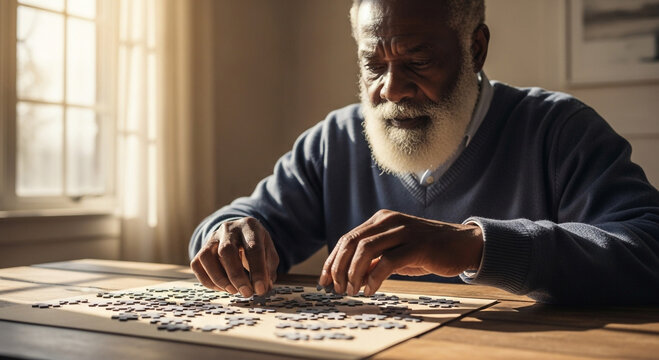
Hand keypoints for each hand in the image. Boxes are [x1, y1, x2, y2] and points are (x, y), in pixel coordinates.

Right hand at [190, 217, 278, 296]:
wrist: (239, 233)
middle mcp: (229, 228)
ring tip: (233, 291)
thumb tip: (262, 288)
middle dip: (236, 276)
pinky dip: (208, 281)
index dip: (257, 271)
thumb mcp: (269, 253)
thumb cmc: (256, 246)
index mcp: (250, 226)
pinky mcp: (201, 248)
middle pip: (227, 251)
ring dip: (220, 279)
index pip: (253, 248)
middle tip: (246, 293)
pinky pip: (197, 265)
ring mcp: (212, 237)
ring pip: (207, 257)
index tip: (260, 289)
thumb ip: (268, 270)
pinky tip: (222, 288)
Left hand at [318, 209, 482, 295]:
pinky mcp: (418, 246)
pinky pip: (388, 261)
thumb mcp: (396, 251)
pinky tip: (371, 290)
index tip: (325, 280)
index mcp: (381, 220)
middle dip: (339, 268)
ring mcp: (404, 231)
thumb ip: (374, 258)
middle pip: (351, 242)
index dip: (332, 260)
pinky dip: (374, 278)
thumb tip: (349, 276)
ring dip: (353, 273)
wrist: (463, 244)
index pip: (347, 239)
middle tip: (337, 288)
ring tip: (353, 290)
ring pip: (366, 249)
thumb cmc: (428, 250)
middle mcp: (389, 221)